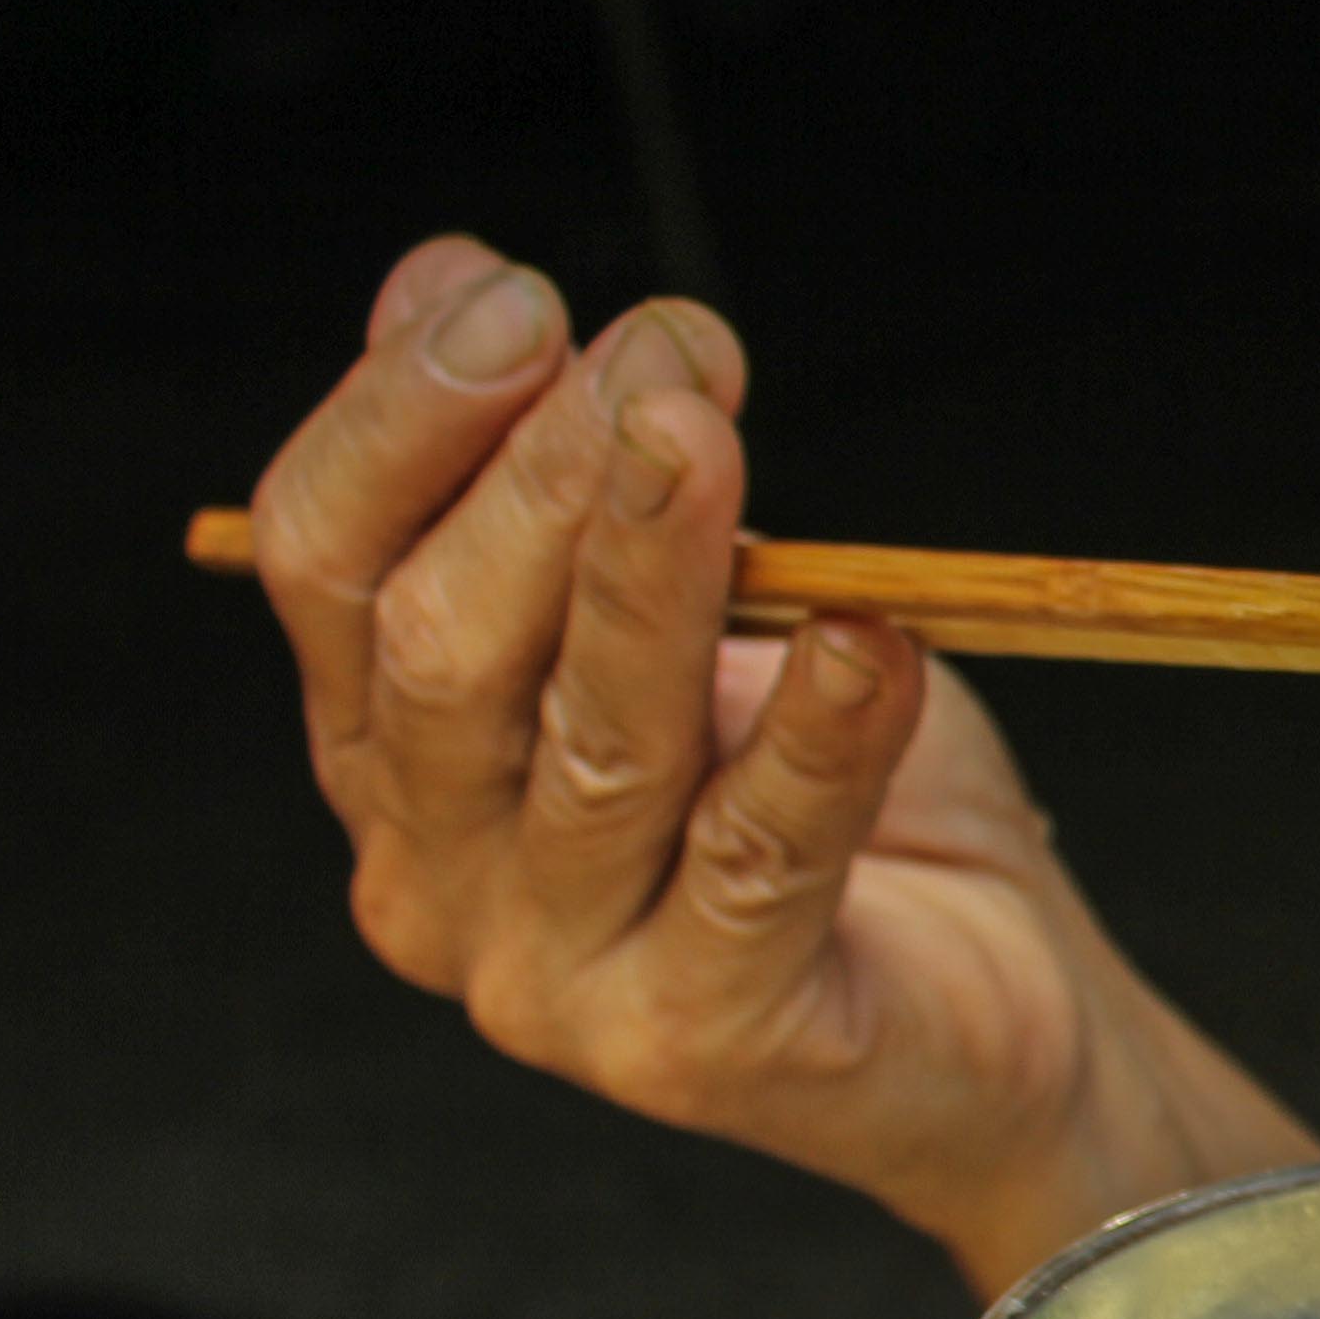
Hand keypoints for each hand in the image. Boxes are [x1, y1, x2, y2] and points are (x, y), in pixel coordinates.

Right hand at [248, 238, 1316, 1290]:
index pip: (328, 565)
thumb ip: (559, 472)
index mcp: (395, 759)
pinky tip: (870, 642)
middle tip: (670, 350)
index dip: (406, 418)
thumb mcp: (695, 607)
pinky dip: (821, 738)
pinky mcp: (702, 1043)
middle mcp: (437, 880)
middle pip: (440, 647)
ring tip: (710, 437)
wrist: (991, 1012)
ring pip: (591, 741)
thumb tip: (444, 275)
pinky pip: (757, 863)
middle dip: (544, 473)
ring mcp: (555, 982)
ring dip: (651, 567)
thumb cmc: (838, 797)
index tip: (523, 296)